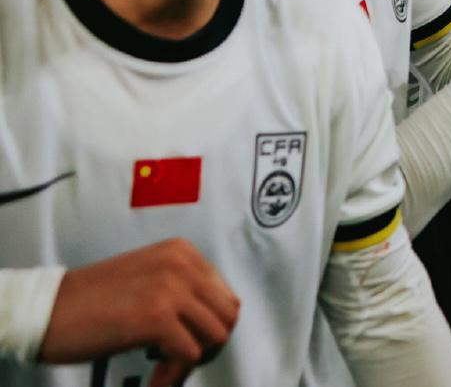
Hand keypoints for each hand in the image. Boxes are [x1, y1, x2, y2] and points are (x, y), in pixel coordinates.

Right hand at [39, 238, 238, 382]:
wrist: (45, 310)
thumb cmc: (88, 301)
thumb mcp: (147, 279)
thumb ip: (182, 290)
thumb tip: (215, 320)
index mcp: (181, 252)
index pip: (225, 295)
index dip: (209, 327)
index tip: (188, 343)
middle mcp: (181, 264)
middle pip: (227, 316)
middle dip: (207, 345)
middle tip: (178, 359)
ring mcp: (170, 289)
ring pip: (216, 336)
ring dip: (192, 360)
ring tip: (162, 367)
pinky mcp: (156, 317)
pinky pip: (189, 355)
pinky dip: (173, 374)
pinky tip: (154, 378)